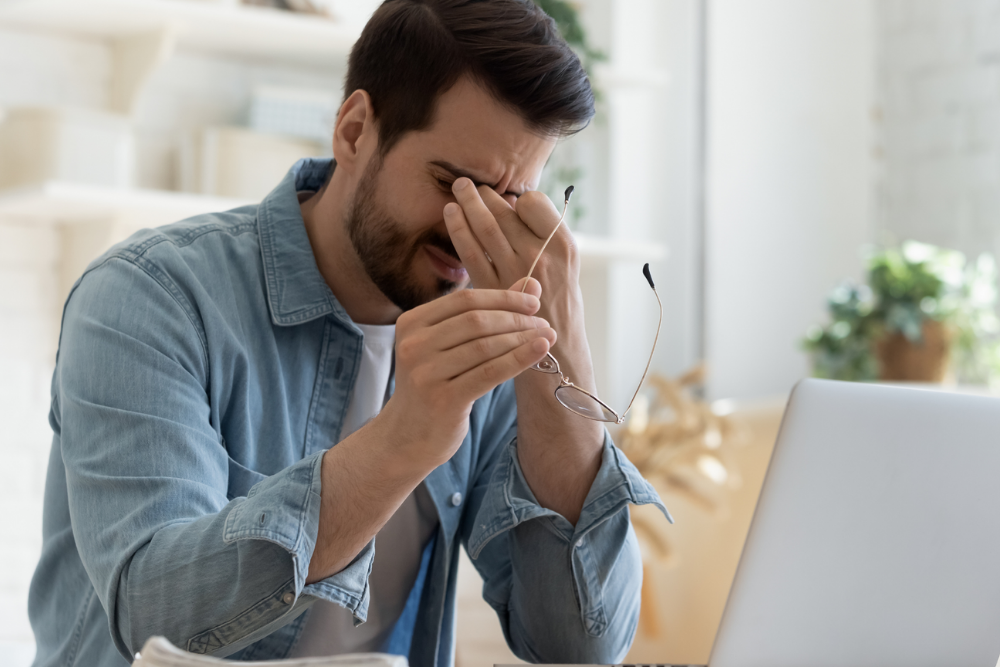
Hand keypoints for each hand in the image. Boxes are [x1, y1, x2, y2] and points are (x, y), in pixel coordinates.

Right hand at [381, 287, 555, 469]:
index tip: (533, 302)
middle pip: (476, 320)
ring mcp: (425, 373)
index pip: (465, 300)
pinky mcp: (443, 399)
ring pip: (485, 346)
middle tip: (543, 323)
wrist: (408, 436)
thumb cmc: (435, 384)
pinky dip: (519, 359)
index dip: (503, 298)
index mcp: (411, 322)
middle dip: (516, 319)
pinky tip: (539, 351)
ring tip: (547, 337)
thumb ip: (485, 313)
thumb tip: (530, 283)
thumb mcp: (450, 346)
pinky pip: (489, 373)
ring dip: (521, 339)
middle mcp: (414, 344)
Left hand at [443, 178, 579, 299]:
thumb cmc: (560, 306)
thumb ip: (544, 238)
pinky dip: (458, 230)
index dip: (518, 199)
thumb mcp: (567, 268)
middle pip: (505, 212)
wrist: (558, 353)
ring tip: (458, 189)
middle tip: (468, 183)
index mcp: (564, 245)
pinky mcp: (493, 289)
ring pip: (485, 227)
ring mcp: (516, 272)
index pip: (533, 203)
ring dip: (468, 204)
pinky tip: (450, 215)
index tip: (509, 200)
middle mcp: (541, 255)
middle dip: (484, 194)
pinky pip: (471, 252)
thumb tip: (512, 205)